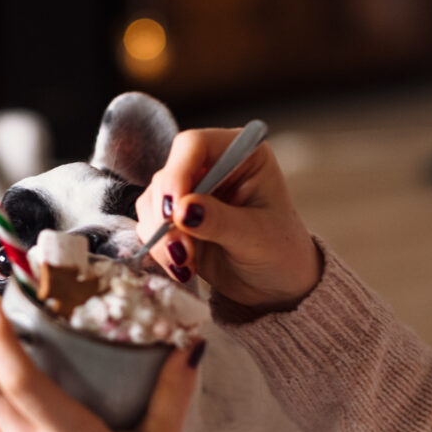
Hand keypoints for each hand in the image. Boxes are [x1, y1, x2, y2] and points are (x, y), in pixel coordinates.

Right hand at [135, 128, 321, 309]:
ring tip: (186, 265)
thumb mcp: (255, 236)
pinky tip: (184, 268)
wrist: (275, 285)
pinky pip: (150, 227)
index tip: (173, 211)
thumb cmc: (280, 252)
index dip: (177, 173)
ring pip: (152, 204)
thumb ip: (219, 221)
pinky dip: (160, 249)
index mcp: (240, 155)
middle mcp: (211, 167)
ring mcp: (190, 194)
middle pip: (166, 176)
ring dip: (161, 237)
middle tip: (181, 250)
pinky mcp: (175, 221)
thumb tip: (182, 210)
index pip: (194, 145)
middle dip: (167, 217)